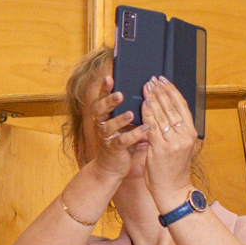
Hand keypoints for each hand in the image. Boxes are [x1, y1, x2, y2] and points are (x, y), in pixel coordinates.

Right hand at [74, 75, 138, 191]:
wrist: (112, 167)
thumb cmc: (121, 142)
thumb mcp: (124, 125)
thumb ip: (130, 111)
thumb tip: (146, 92)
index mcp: (104, 116)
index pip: (101, 99)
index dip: (104, 88)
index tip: (109, 77)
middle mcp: (101, 125)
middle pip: (99, 110)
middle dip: (108, 101)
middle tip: (119, 94)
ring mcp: (105, 138)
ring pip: (108, 127)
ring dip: (119, 119)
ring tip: (130, 113)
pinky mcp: (113, 150)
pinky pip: (121, 142)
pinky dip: (133, 135)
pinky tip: (144, 129)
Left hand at [136, 75, 200, 201]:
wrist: (172, 189)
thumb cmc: (172, 167)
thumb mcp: (178, 145)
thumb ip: (173, 129)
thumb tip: (162, 110)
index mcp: (191, 133)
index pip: (182, 106)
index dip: (172, 91)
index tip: (163, 80)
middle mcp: (185, 136)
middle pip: (173, 107)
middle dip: (161, 91)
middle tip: (152, 78)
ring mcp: (174, 142)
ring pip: (163, 114)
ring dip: (154, 98)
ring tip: (146, 85)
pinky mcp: (161, 149)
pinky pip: (154, 127)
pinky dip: (149, 114)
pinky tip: (144, 103)